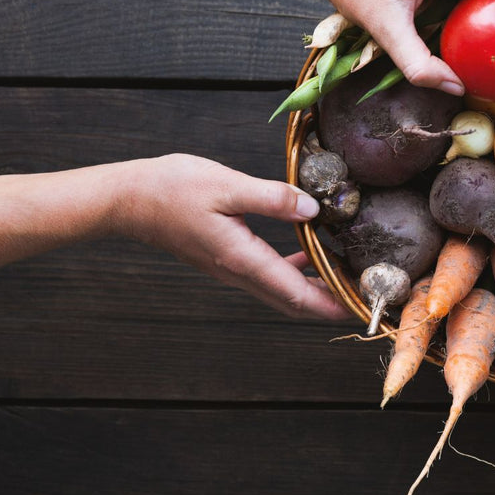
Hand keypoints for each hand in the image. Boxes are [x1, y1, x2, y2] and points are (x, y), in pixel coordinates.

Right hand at [117, 154, 350, 320]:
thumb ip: (272, 199)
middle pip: (293, 302)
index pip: (297, 294)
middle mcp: (238, 272)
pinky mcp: (226, 258)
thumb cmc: (172, 190)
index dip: (333, 304)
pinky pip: (269, 276)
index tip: (362, 308)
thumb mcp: (227, 186)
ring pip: (282, 291)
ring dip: (316, 291)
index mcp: (242, 259)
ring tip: (347, 280)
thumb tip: (312, 210)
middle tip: (365, 299)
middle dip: (332, 305)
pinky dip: (295, 273)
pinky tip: (309, 254)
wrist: (128, 199)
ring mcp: (231, 268)